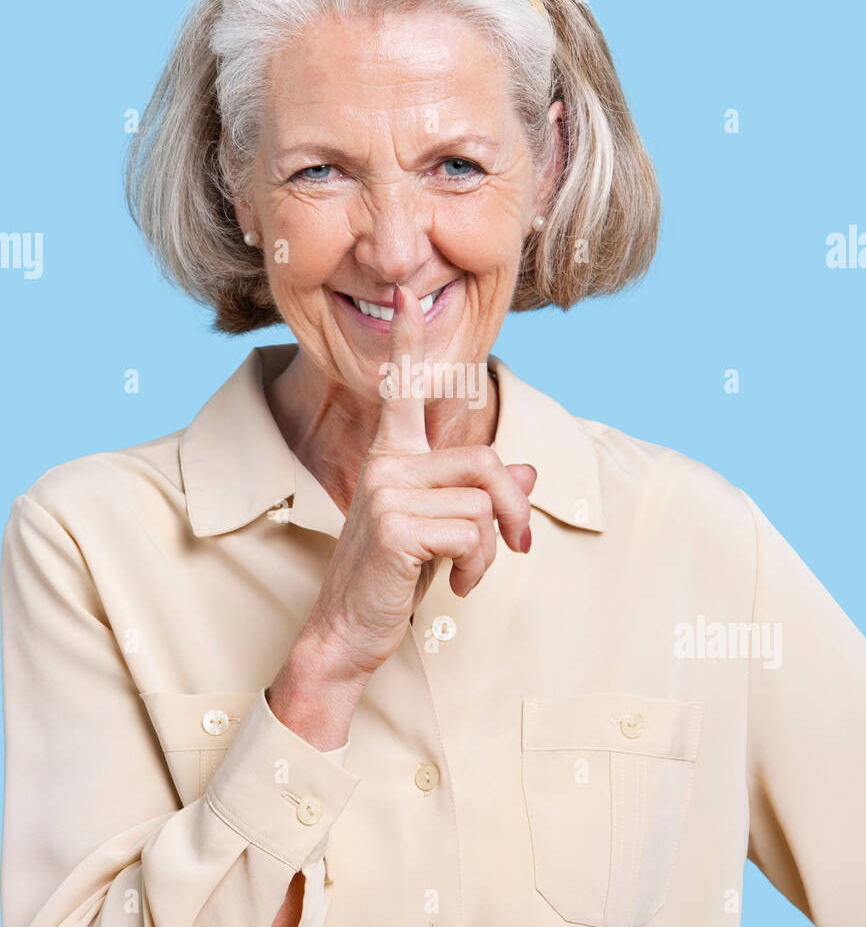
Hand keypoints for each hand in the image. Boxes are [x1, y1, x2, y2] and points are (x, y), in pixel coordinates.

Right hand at [298, 282, 536, 684]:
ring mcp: (386, 491)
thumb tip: (528, 474)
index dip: (410, 343)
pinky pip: (472, 534)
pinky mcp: (394, 525)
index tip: (404, 294)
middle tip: (519, 545)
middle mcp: (386, 464)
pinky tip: (452, 586)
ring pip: (484, 505)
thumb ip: (481, 497)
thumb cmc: (391, 579)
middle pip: (485, 462)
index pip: (404, 392)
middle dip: (513, 510)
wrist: (348, 632)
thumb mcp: (443, 532)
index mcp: (391, 457)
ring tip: (463, 573)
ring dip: (490, 553)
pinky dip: (477, 568)